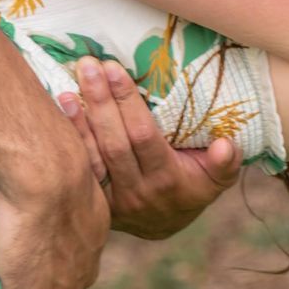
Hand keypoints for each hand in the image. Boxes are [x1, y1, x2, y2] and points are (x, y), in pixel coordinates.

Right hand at [0, 134, 108, 288]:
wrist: (46, 169)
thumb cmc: (54, 161)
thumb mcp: (68, 176)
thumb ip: (61, 188)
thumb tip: (50, 170)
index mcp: (91, 240)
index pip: (71, 263)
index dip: (52, 262)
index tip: (37, 257)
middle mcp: (80, 269)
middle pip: (59, 288)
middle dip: (41, 284)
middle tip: (16, 273)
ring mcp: (54, 287)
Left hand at [59, 56, 242, 239]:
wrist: (164, 224)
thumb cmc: (194, 187)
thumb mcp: (218, 178)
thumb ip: (225, 162)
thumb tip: (225, 146)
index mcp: (167, 179)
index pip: (143, 136)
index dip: (127, 103)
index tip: (114, 69)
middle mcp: (137, 190)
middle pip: (114, 142)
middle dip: (100, 100)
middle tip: (89, 64)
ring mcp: (112, 198)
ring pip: (93, 156)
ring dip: (80, 119)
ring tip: (70, 84)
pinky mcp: (95, 200)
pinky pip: (81, 168)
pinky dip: (72, 138)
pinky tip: (62, 110)